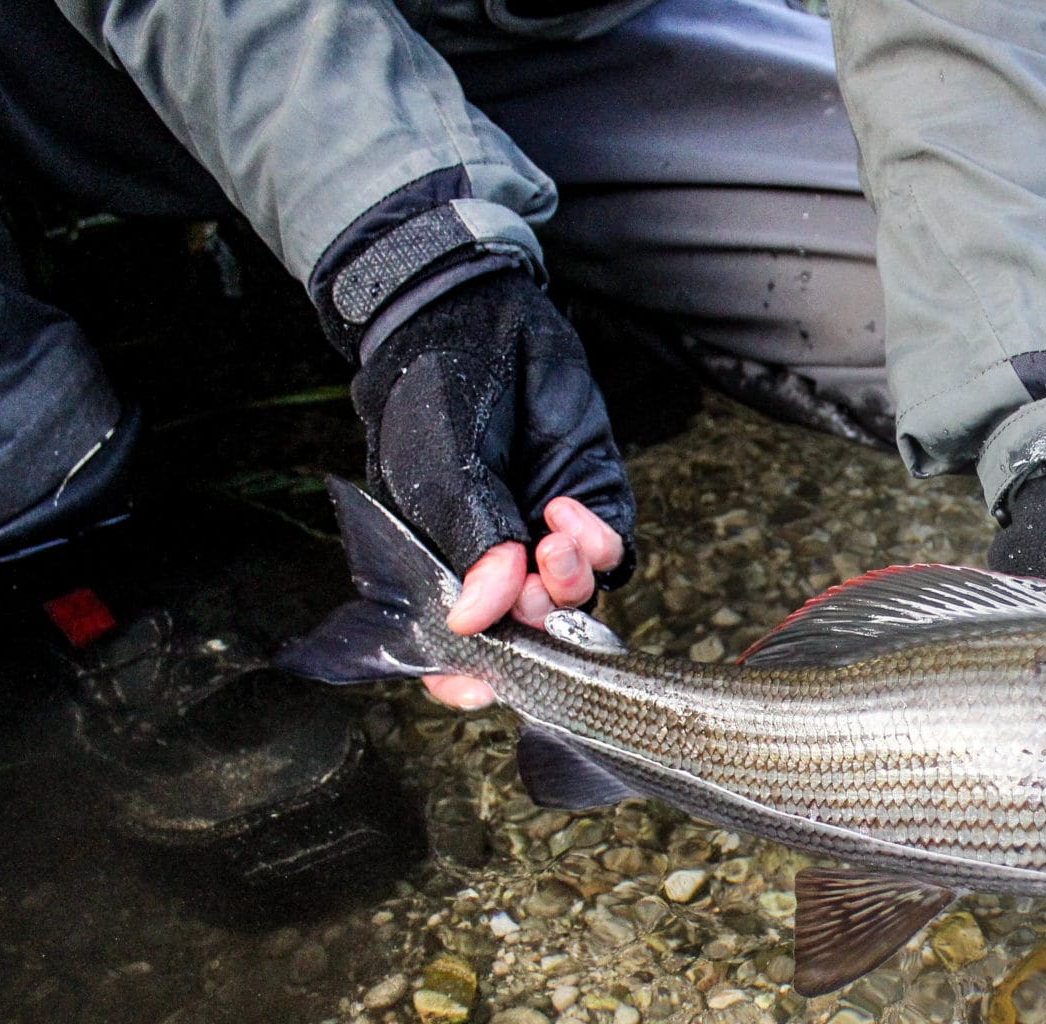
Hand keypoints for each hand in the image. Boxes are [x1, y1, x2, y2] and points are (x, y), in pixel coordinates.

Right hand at [350, 268, 636, 707]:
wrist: (476, 317)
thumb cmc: (432, 396)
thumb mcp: (437, 474)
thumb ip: (470, 545)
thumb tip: (479, 616)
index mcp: (441, 567)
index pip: (459, 645)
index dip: (470, 675)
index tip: (482, 684)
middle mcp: (498, 565)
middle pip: (531, 633)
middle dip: (537, 624)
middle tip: (531, 587)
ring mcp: (549, 540)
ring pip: (578, 601)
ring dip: (569, 585)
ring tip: (552, 537)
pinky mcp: (597, 506)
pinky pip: (612, 553)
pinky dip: (597, 545)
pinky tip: (569, 510)